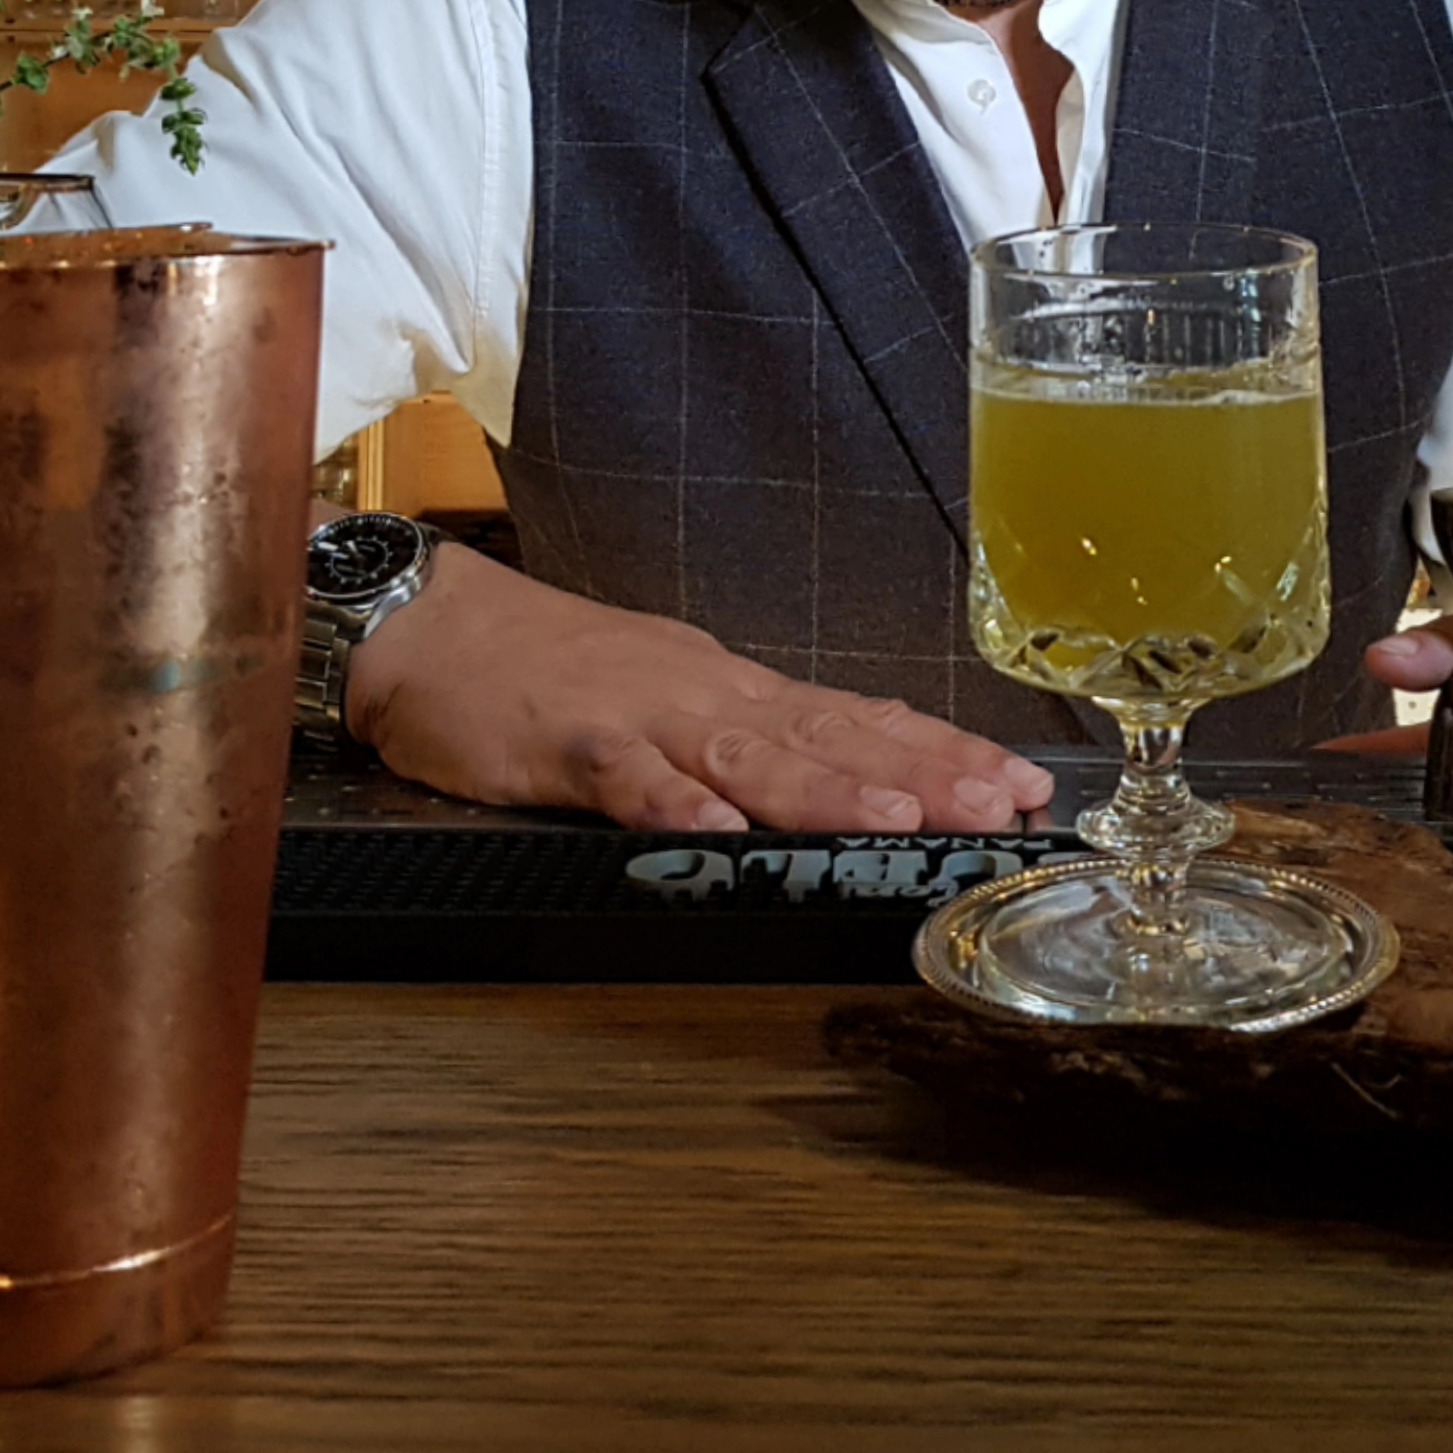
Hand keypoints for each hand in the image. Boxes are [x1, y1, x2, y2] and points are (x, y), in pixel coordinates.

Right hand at [346, 539, 1055, 835]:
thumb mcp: (669, 695)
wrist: (431, 628)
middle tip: (1004, 804)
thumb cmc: (549, 670)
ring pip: (749, 753)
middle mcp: (706, 695)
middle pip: (830, 738)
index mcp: (735, 691)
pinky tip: (716, 824)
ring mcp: (639, 716)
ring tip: (900, 817)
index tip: (1022, 783)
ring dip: (828, 788)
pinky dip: (671, 799)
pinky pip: (624, 776)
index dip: (943, 752)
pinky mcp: (564, 743)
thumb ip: (752, 736)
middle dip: (924, 774)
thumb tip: (852, 768)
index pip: (860, 721)